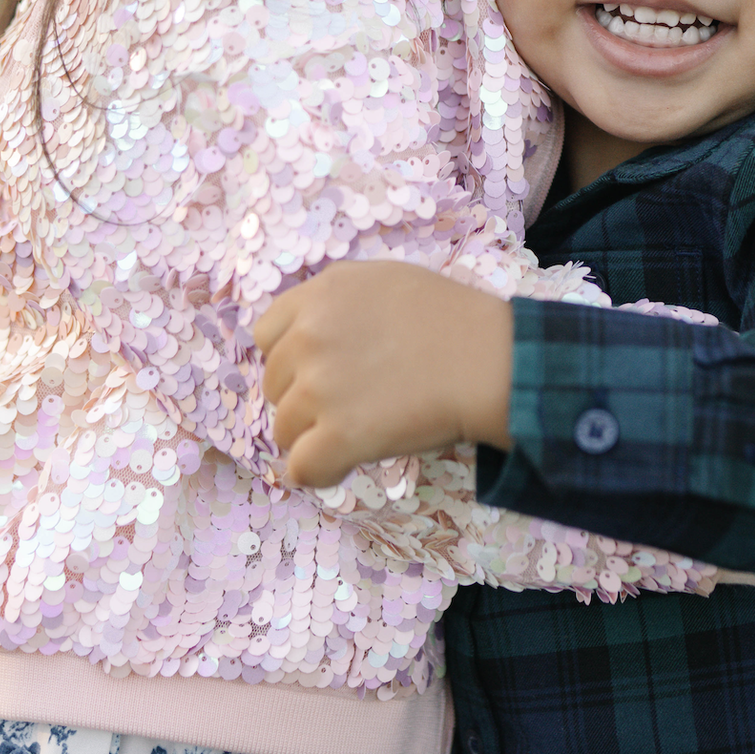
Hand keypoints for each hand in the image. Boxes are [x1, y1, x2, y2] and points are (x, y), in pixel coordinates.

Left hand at [250, 261, 514, 487]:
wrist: (488, 360)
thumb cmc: (452, 320)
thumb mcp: (385, 282)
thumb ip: (337, 303)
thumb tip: (307, 335)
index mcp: (321, 294)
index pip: (266, 335)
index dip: (291, 359)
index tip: (322, 371)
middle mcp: (310, 336)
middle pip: (273, 385)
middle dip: (303, 399)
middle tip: (353, 402)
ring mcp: (320, 387)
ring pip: (283, 430)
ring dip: (314, 436)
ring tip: (361, 430)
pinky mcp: (338, 435)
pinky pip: (301, 468)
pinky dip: (321, 472)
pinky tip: (348, 463)